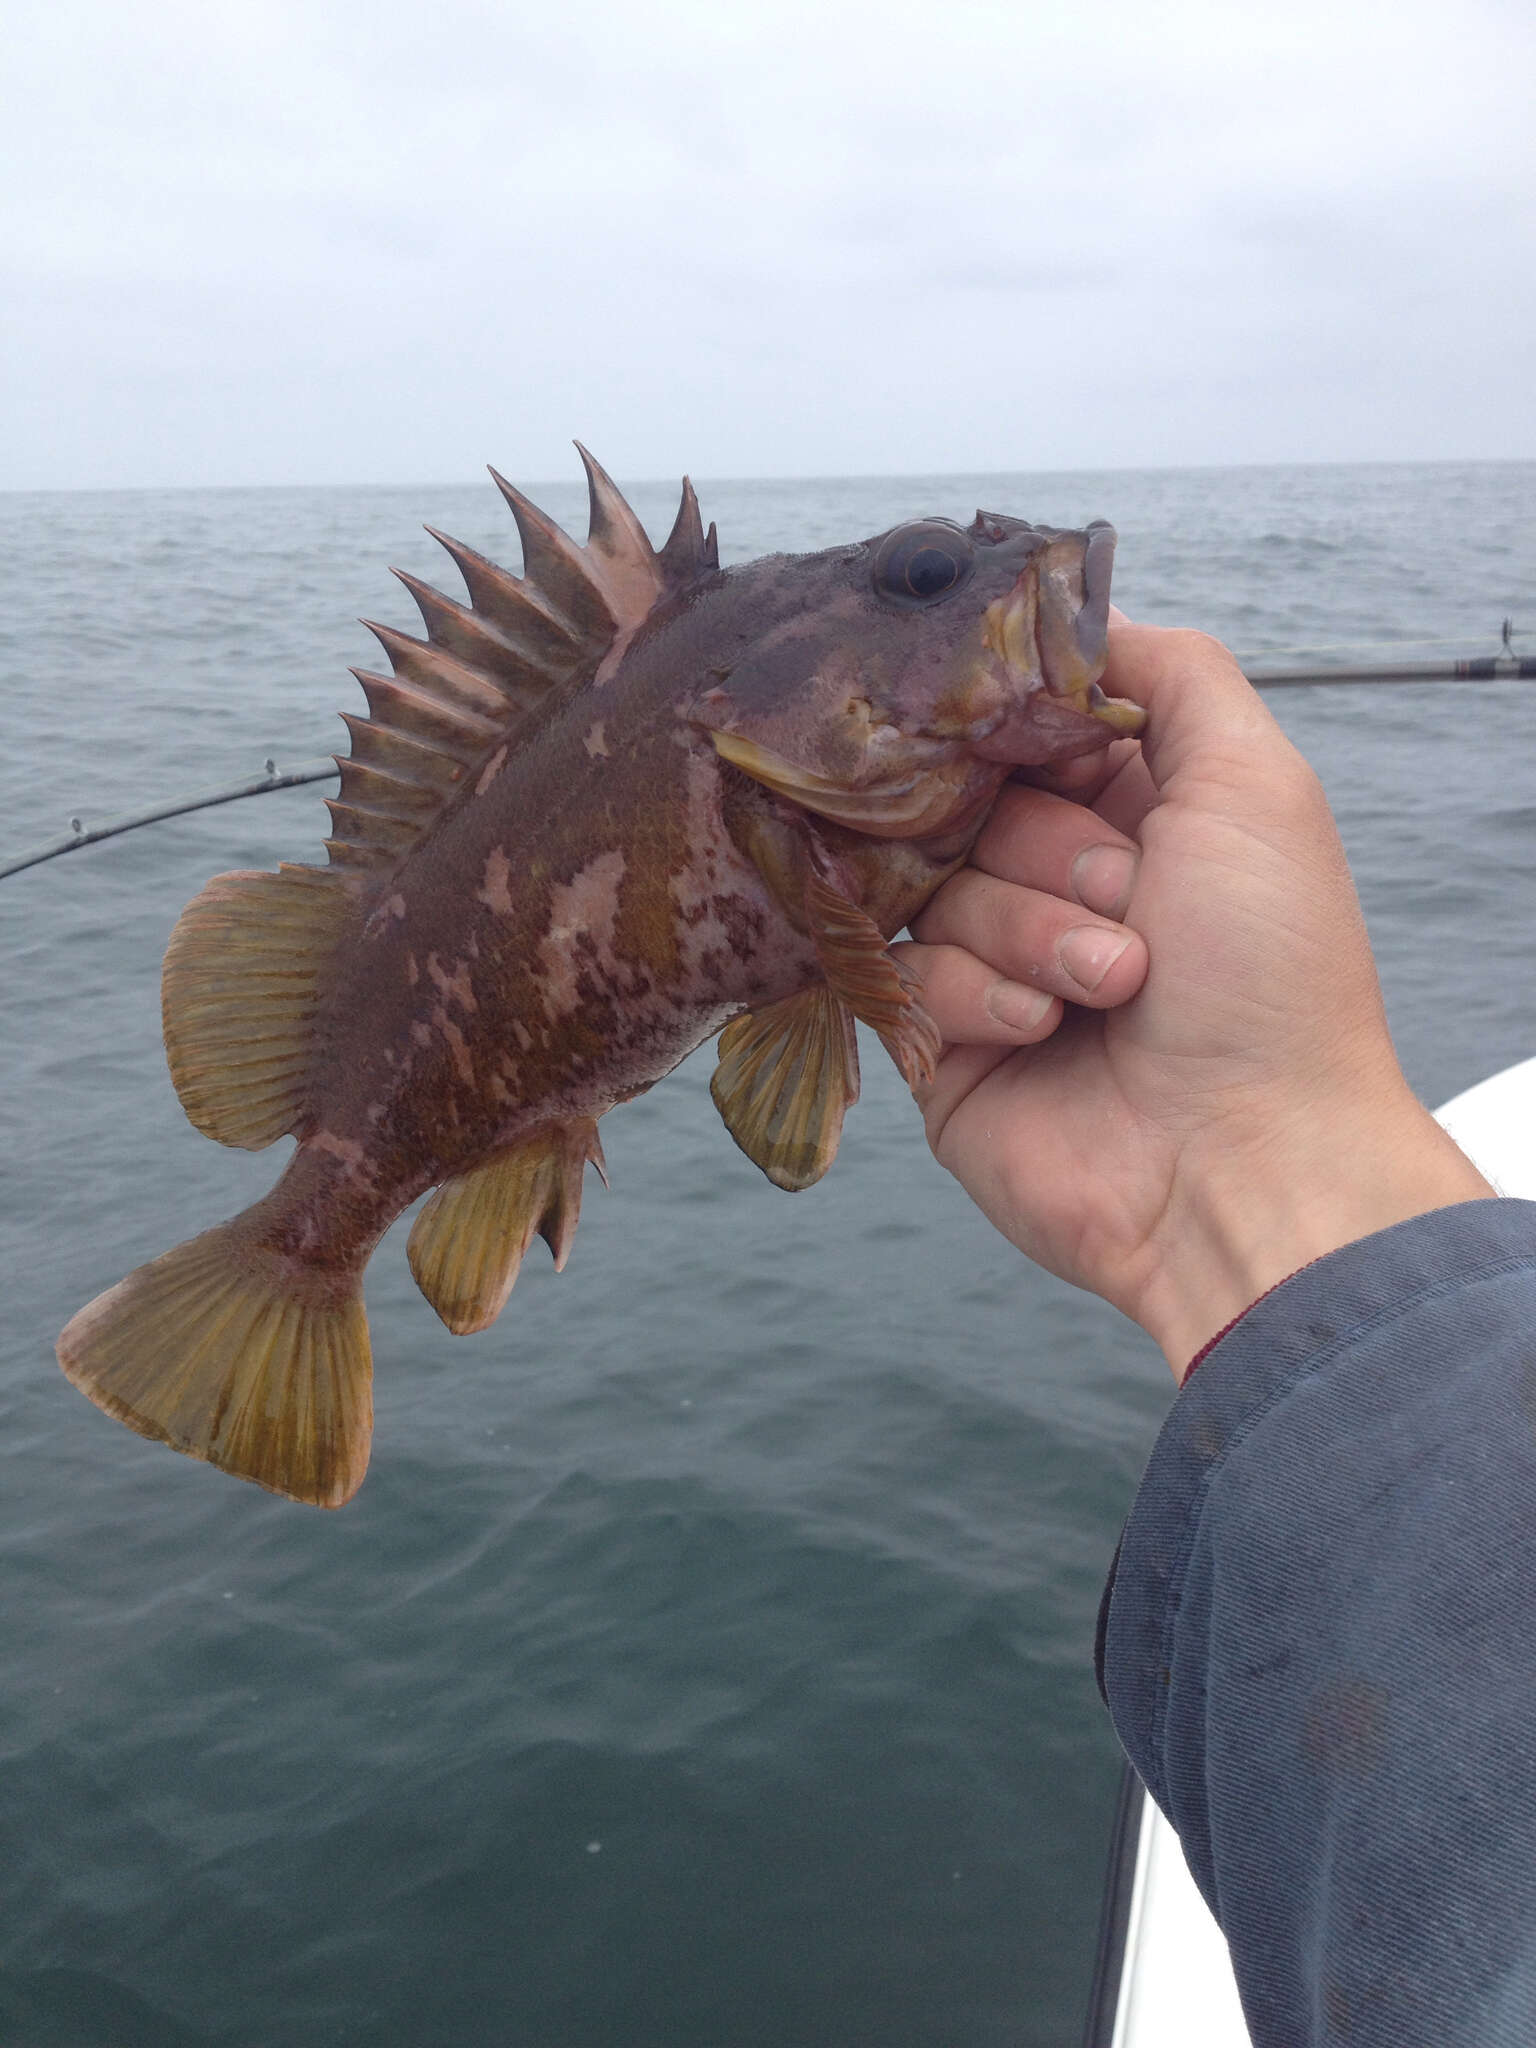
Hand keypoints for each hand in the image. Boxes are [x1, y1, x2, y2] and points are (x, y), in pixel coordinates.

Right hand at [895, 615, 1492, 1374]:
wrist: (1242, 1160)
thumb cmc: (1270, 973)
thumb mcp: (1255, 782)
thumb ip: (1173, 671)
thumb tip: (1078, 612)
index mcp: (1131, 813)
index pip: (1023, 726)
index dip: (1033, 736)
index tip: (1069, 763)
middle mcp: (1055, 880)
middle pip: (967, 797)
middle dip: (1053, 849)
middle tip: (1130, 901)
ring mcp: (995, 961)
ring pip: (934, 883)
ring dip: (1032, 930)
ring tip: (1114, 988)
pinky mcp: (943, 1041)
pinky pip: (908, 971)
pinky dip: (986, 995)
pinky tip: (1050, 1034)